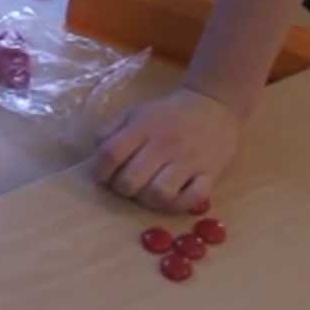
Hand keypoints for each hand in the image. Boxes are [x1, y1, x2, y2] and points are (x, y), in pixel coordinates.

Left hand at [90, 86, 243, 213]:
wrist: (213, 105)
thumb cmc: (168, 114)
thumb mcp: (135, 113)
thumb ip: (111, 131)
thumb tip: (96, 156)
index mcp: (143, 127)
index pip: (110, 154)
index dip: (100, 171)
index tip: (103, 177)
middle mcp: (164, 144)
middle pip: (131, 181)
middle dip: (123, 189)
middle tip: (128, 185)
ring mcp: (188, 160)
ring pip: (160, 195)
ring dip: (149, 200)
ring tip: (150, 192)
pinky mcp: (210, 173)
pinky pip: (193, 199)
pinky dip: (181, 204)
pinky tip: (175, 196)